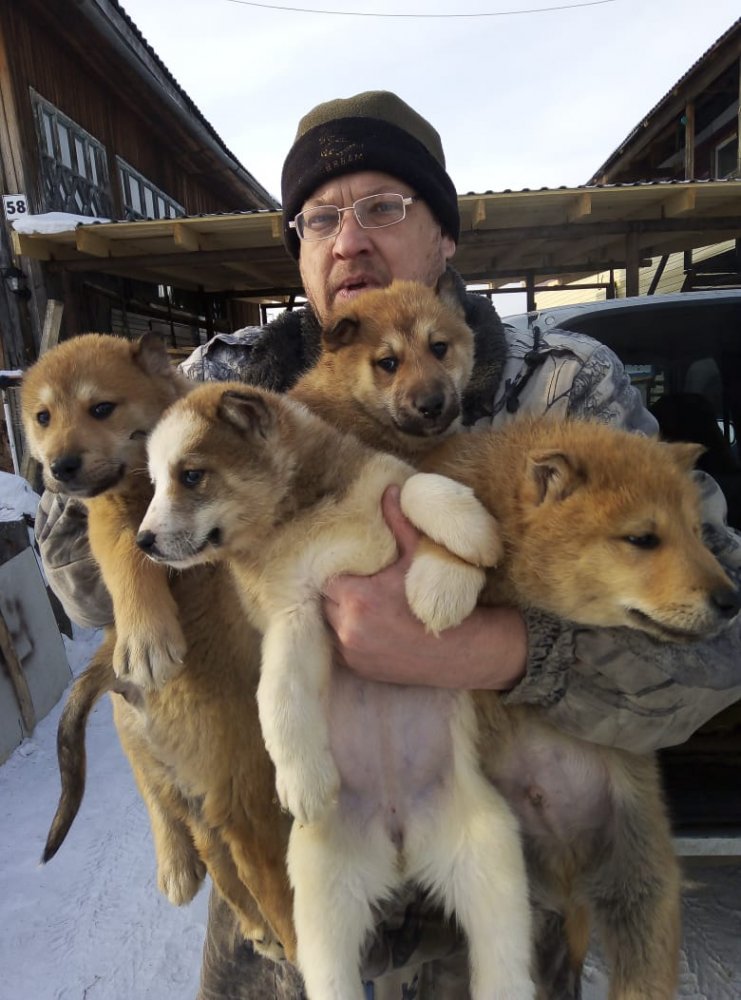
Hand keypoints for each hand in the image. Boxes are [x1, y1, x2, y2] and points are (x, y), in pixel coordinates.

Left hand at [322, 486, 527, 689]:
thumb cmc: (436, 598)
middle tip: (354, 583)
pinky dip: (346, 636)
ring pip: (328, 624)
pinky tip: (365, 625)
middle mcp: (349, 627)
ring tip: (358, 604)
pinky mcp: (357, 667)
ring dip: (338, 614)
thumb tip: (389, 490)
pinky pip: (338, 647)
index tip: (350, 568)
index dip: (337, 572)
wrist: (459, 649)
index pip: (327, 578)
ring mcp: (351, 650)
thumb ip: (398, 523)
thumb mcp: (418, 556)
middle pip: (324, 601)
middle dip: (336, 592)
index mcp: (359, 597)